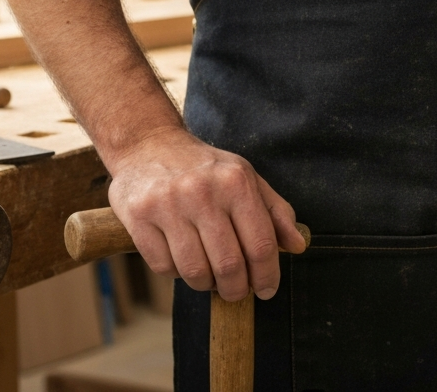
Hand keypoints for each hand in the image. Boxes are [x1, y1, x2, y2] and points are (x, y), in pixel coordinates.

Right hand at [105, 127, 306, 301]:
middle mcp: (203, 192)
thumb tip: (298, 246)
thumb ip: (276, 212)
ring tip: (210, 276)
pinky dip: (177, 274)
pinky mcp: (139, 218)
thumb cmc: (205, 168)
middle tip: (237, 291)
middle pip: (229, 265)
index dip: (267, 276)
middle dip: (237, 289)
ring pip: (195, 272)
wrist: (148, 144)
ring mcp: (168, 205)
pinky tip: (183, 259)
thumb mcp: (246, 177)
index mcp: (236, 182)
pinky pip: (164, 267)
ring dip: (206, 285)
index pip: (261, 244)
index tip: (266, 290)